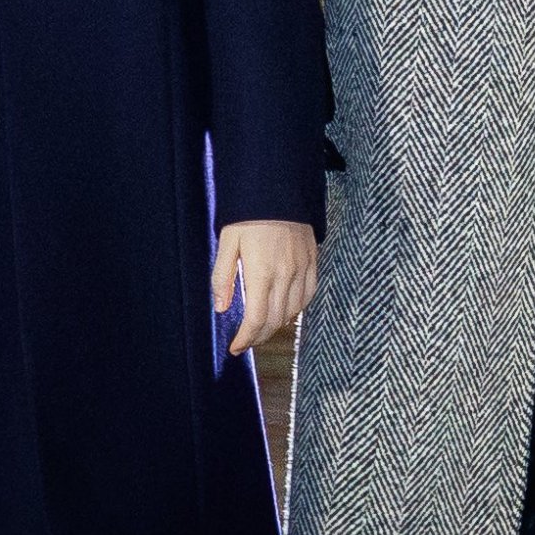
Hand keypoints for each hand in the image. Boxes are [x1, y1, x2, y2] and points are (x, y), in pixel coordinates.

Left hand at [212, 220, 317, 355]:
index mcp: (262, 273)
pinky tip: (285, 310)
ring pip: (293, 312)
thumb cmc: (248, 214)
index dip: (245, 339)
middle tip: (245, 341)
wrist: (278, 187)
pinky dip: (297, 309)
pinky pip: (309, 295)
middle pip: (275, 322)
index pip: (256, 320)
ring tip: (262, 328)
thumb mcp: (227, 242)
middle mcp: (285, 275)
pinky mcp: (312, 260)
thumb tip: (221, 308)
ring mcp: (302, 268)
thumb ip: (223, 277)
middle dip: (258, 337)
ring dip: (276, 326)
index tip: (235, 347)